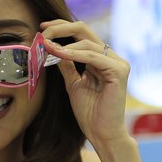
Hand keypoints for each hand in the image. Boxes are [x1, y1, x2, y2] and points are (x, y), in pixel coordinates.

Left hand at [41, 20, 131, 147]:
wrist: (102, 134)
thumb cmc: (90, 114)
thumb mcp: (74, 84)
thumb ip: (67, 65)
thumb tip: (54, 48)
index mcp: (102, 59)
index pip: (82, 34)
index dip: (62, 27)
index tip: (42, 28)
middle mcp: (112, 58)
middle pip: (85, 31)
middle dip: (61, 29)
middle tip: (42, 33)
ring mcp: (118, 63)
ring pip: (87, 42)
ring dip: (63, 44)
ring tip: (46, 47)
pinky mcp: (119, 71)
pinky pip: (93, 57)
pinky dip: (75, 54)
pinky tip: (59, 54)